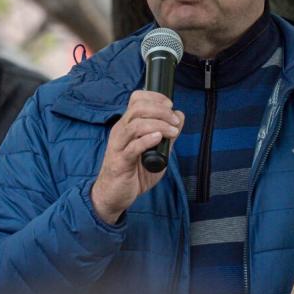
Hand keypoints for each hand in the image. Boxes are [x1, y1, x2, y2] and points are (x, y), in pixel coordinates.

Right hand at [91, 90, 184, 223]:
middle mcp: (121, 131)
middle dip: (161, 110)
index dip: (155, 97)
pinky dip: (147, 140)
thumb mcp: (157, 152)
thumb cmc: (133, 174)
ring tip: (172, 132)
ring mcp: (119, 145)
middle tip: (175, 121)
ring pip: (136, 124)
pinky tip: (158, 139)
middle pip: (137, 108)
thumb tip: (180, 116)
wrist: (114, 196)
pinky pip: (133, 146)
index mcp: (127, 125)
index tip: (170, 105)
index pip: (137, 99)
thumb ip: (168, 136)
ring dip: (158, 124)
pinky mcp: (120, 161)